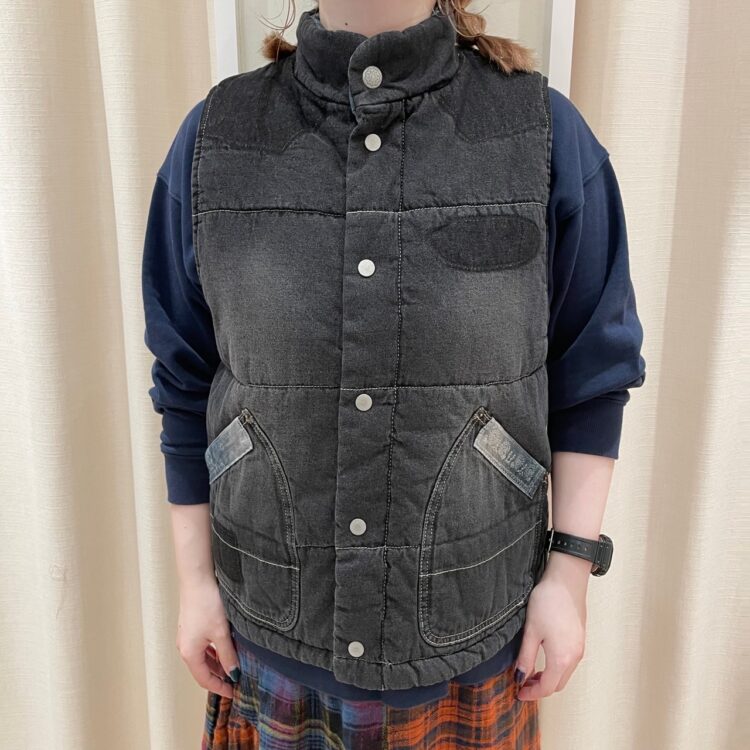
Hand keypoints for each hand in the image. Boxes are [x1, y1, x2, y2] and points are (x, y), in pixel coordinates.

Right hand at [176, 576, 239, 698]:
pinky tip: (224, 648)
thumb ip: (227, 655)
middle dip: (218, 676)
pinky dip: (213, 652)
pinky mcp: (191, 627)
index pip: (205, 679)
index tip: (233, 691)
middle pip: (202, 669)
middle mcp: (184, 647)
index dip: (220, 687)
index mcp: (189, 653)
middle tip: (235, 680)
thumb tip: (233, 673)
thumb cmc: (206, 604)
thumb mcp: (221, 633)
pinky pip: (202, 646)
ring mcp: (186, 637)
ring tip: (233, 665)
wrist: (196, 580)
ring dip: (216, 663)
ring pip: (202, 657)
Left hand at [513, 551, 589, 699]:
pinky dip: (557, 668)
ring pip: (565, 674)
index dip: (532, 693)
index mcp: (562, 658)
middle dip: (540, 688)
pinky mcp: (580, 639)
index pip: (547, 687)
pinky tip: (544, 659)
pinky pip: (569, 662)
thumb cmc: (548, 602)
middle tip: (522, 684)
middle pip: (558, 684)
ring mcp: (580, 648)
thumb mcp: (531, 631)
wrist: (566, 580)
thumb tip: (519, 677)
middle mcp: (575, 657)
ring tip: (530, 672)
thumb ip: (526, 657)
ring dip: (549, 678)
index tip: (518, 693)